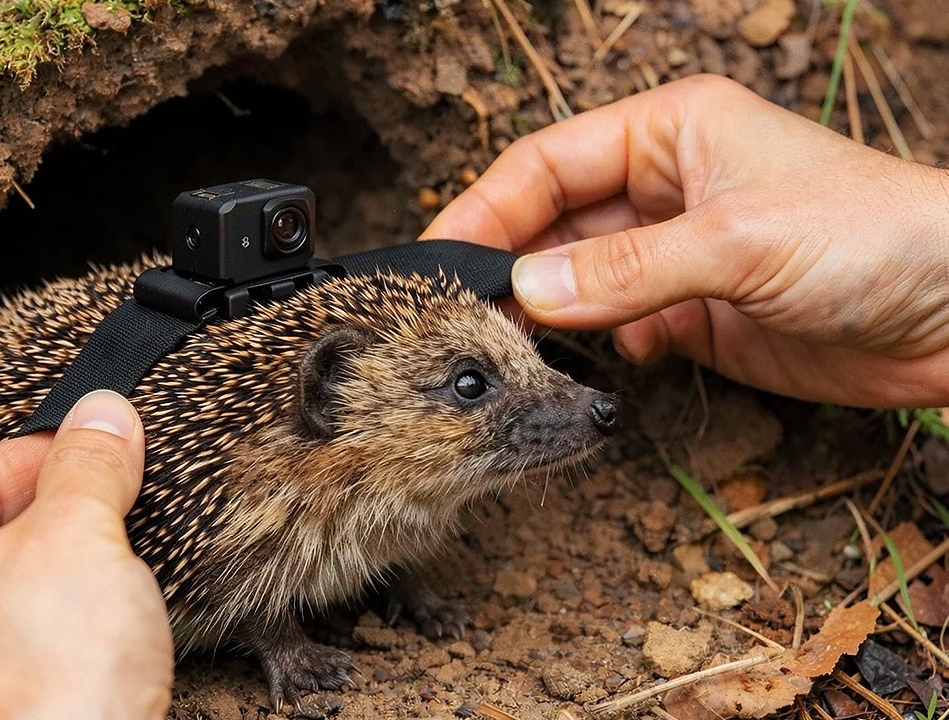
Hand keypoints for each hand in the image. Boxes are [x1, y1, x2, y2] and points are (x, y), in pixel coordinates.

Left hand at [0, 390, 172, 718]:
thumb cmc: (43, 673)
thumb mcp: (81, 535)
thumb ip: (88, 466)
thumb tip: (101, 417)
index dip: (45, 455)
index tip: (96, 451)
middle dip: (44, 521)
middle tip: (108, 511)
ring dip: (41, 583)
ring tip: (102, 580)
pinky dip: (32, 643)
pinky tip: (81, 644)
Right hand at [424, 74, 948, 407]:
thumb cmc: (874, 236)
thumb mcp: (740, 240)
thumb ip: (629, 269)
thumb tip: (531, 290)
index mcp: (668, 132)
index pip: (547, 163)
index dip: (487, 209)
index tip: (441, 261)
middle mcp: (663, 188)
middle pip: (552, 223)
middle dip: (510, 267)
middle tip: (461, 318)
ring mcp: (675, 254)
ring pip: (578, 280)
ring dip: (548, 314)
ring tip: (513, 347)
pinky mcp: (693, 315)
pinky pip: (616, 327)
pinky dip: (599, 347)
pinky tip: (612, 361)